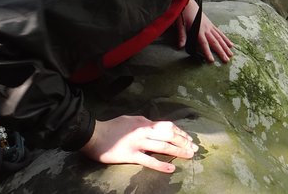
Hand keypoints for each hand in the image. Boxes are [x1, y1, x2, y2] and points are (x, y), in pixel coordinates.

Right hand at [80, 115, 197, 171]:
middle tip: (194, 148)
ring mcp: (138, 143)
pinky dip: (161, 165)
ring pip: (163, 146)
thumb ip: (143, 123)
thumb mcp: (130, 120)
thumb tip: (153, 126)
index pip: (167, 126)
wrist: (93, 134)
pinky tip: (171, 169)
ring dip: (178, 151)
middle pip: (169, 135)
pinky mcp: (131, 155)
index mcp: (144, 122)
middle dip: (184, 142)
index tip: (189, 139)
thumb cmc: (111, 127)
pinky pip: (149, 160)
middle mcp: (144, 131)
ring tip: (189, 155)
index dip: (180, 133)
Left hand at [175, 0, 233, 62]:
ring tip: (231, 54)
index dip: (208, 52)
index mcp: (198, 29)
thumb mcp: (180, 24)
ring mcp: (210, 26)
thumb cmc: (183, 13)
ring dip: (226, 47)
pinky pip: (220, 33)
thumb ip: (182, 35)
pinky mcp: (211, 24)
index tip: (212, 60)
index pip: (204, 43)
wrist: (188, 3)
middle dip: (221, 52)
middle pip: (215, 42)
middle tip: (226, 60)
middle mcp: (206, 29)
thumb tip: (180, 47)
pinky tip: (230, 44)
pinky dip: (226, 39)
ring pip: (220, 38)